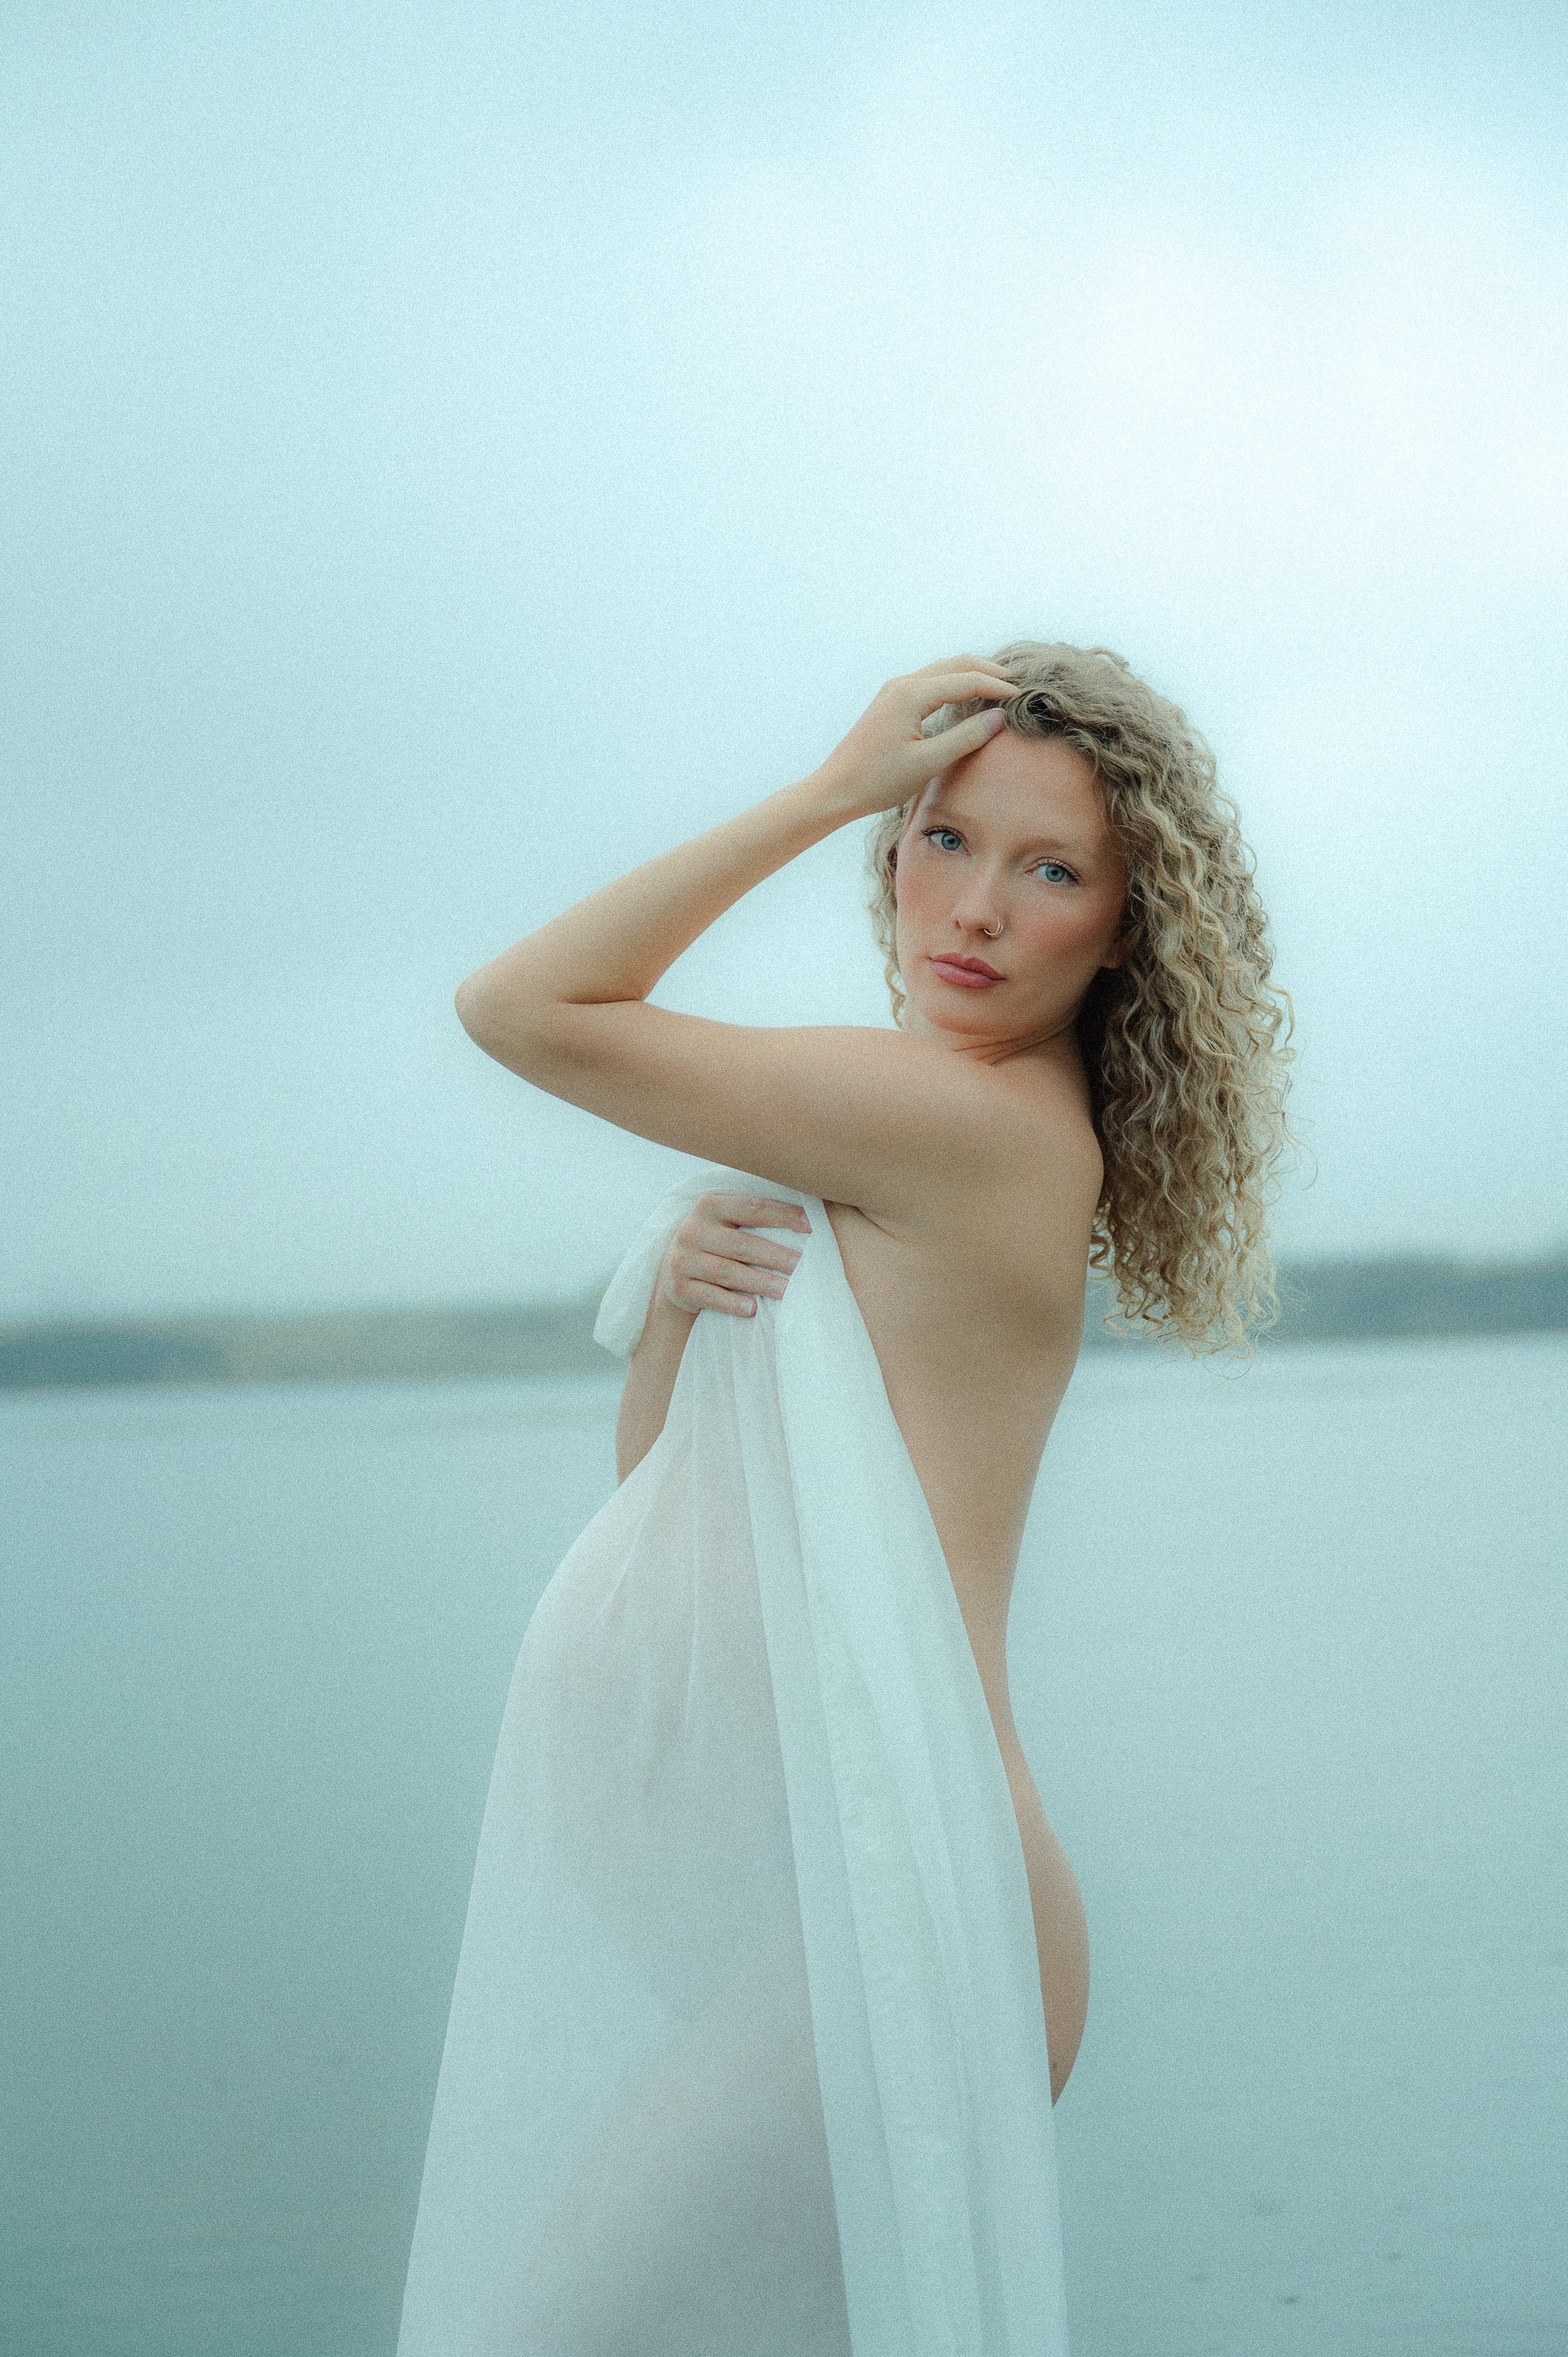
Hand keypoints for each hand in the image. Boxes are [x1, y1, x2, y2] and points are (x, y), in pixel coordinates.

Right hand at [654, 1193, 810, 1319]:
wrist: (673, 1273)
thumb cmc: (716, 1245)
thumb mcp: (726, 1224)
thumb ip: (755, 1216)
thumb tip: (808, 1216)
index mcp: (709, 1206)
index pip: (751, 1208)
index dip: (782, 1215)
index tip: (811, 1225)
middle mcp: (693, 1230)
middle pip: (740, 1244)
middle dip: (774, 1255)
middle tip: (800, 1266)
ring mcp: (682, 1259)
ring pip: (726, 1271)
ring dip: (759, 1282)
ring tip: (785, 1291)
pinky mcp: (678, 1287)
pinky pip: (708, 1295)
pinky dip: (731, 1303)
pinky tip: (752, 1309)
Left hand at [810, 655, 1019, 819]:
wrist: (836, 789)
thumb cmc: (878, 781)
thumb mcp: (928, 763)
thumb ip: (965, 737)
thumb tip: (999, 717)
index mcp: (912, 694)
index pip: (966, 679)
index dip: (997, 686)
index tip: (1022, 695)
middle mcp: (902, 684)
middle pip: (955, 664)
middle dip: (988, 670)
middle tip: (1017, 682)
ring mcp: (894, 691)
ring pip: (942, 669)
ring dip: (971, 673)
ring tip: (998, 685)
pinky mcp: (890, 702)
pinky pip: (930, 681)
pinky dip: (954, 682)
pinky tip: (966, 696)